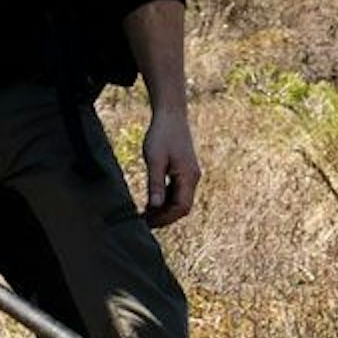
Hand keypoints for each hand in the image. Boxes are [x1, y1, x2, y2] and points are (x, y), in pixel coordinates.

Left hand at [138, 105, 199, 227]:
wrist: (171, 115)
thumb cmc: (161, 135)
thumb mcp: (155, 160)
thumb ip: (155, 184)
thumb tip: (154, 207)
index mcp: (188, 176)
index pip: (181, 207)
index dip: (165, 218)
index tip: (146, 222)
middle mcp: (193, 177)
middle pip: (182, 207)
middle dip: (164, 217)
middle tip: (143, 221)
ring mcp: (190, 174)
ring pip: (180, 200)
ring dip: (165, 209)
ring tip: (145, 213)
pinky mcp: (185, 170)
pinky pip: (178, 192)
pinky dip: (166, 199)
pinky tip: (152, 200)